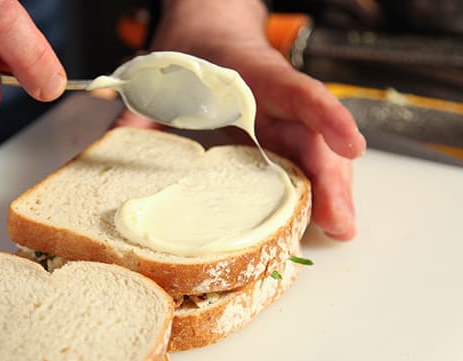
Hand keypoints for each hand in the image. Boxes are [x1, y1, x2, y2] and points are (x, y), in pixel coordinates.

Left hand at [114, 0, 364, 239]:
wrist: (208, 27)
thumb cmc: (191, 49)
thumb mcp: (162, 72)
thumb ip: (140, 107)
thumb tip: (114, 139)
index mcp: (252, 76)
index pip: (297, 93)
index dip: (326, 118)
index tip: (351, 146)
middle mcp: (276, 97)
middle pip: (315, 136)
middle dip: (332, 180)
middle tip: (340, 223)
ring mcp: (282, 115)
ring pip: (317, 150)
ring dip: (332, 189)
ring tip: (339, 228)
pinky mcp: (279, 130)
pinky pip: (304, 156)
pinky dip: (316, 184)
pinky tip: (322, 213)